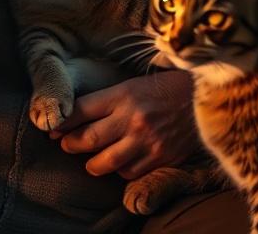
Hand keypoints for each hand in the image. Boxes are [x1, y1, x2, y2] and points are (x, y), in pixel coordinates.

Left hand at [50, 70, 195, 178]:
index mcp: (123, 94)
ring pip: (105, 163)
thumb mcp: (132, 84)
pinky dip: (120, 170)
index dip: (63, 122)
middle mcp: (133, 118)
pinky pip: (129, 172)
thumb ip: (107, 101)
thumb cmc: (163, 89)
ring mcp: (147, 141)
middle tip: (66, 145)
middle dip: (71, 145)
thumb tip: (77, 116)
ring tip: (90, 161)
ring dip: (92, 164)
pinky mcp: (161, 158)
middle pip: (88, 139)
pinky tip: (120, 162)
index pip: (81, 110)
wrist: (204, 98)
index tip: (53, 128)